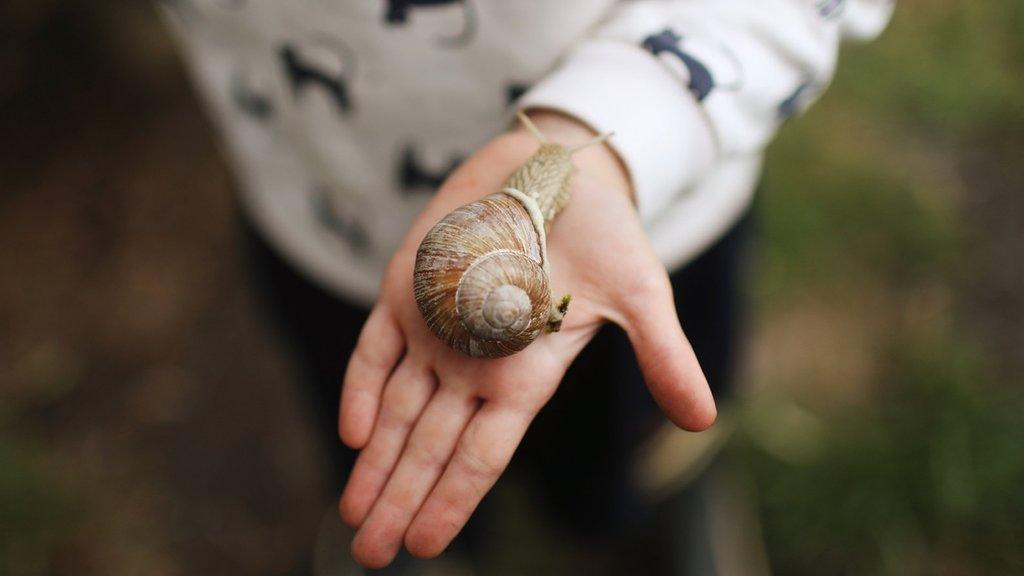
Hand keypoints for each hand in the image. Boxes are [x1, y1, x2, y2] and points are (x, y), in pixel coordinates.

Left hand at [337, 111, 715, 567]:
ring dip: (374, 461)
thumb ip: (662, 356)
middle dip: (400, 498)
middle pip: (429, 446)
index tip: (425, 547)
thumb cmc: (607, 232)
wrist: (561, 169)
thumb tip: (703, 420)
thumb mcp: (641, 293)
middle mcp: (476, 365)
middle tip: (370, 552)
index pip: (482, 455)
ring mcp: (437, 330)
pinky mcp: (406, 292)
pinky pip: (375, 350)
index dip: (452, 500)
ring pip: (396, 409)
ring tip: (352, 513)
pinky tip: (352, 432)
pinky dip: (360, 388)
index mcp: (526, 376)